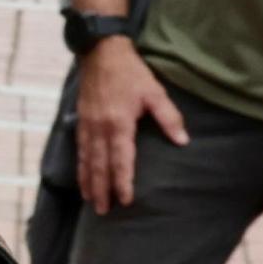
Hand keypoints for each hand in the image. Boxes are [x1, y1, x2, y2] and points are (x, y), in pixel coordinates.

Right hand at [72, 38, 184, 216]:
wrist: (101, 52)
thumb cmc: (131, 73)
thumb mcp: (155, 92)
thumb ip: (169, 117)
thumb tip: (183, 141)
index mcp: (119, 123)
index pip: (121, 159)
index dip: (123, 181)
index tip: (126, 200)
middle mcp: (99, 128)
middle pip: (99, 165)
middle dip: (102, 189)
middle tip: (104, 211)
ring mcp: (87, 125)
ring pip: (86, 160)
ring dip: (88, 182)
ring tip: (91, 201)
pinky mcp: (81, 120)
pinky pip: (80, 149)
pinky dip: (80, 167)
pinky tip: (82, 177)